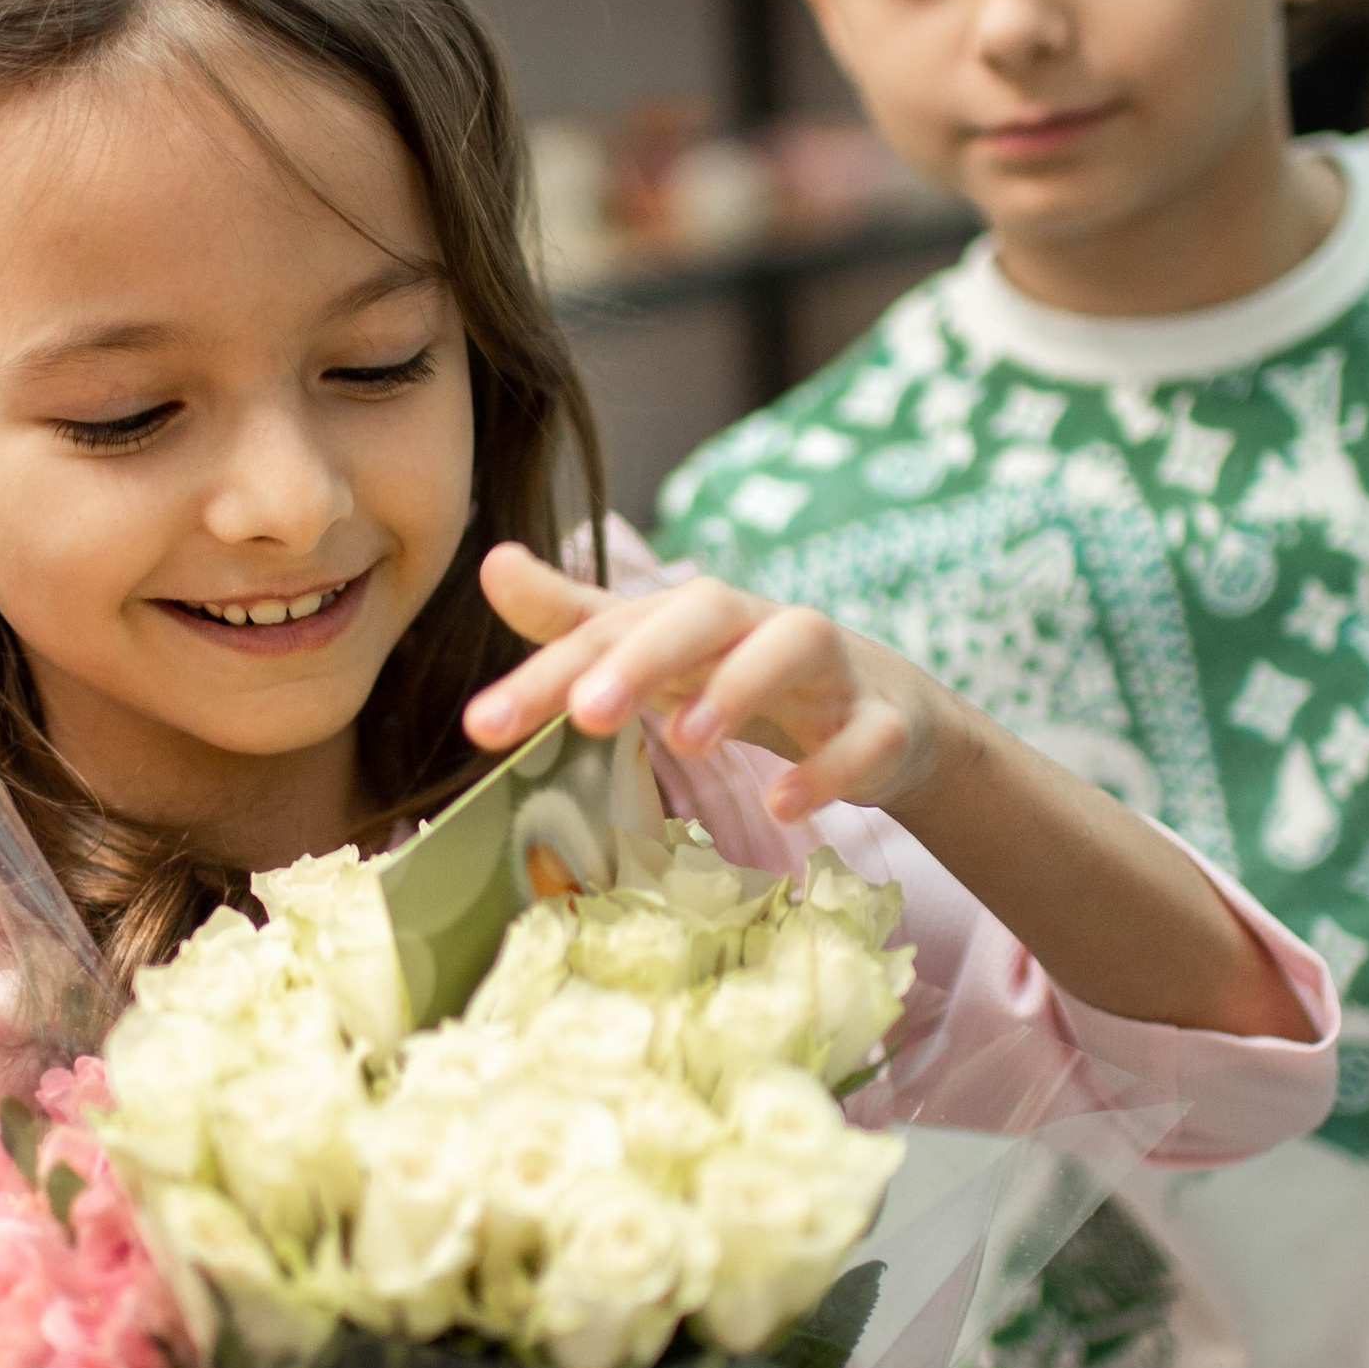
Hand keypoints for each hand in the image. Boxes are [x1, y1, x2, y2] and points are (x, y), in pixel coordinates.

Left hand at [464, 542, 955, 826]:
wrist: (886, 714)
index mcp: (693, 616)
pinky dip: (830, 766)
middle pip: (703, 614)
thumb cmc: (748, 677)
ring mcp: (829, 671)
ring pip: (793, 645)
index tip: (482, 726)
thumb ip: (577, 622)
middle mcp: (757, 626)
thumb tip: (493, 562)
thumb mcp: (662, 653)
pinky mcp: (883, 723)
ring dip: (739, 687)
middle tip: (586, 712)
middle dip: (643, 658)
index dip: (547, 672)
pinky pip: (866, 733)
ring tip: (686, 741)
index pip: (612, 628)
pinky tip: (786, 805)